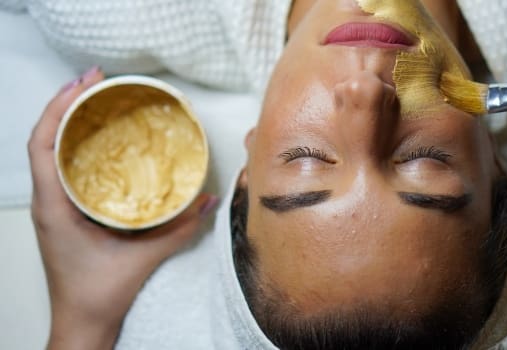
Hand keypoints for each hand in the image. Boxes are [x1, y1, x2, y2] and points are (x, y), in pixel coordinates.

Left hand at [28, 67, 218, 349]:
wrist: (81, 322)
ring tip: (96, 99)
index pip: (42, 144)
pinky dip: (75, 145)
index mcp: (54, 205)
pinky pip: (62, 168)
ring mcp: (52, 206)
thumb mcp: (143, 257)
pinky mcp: (62, 212)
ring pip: (50, 151)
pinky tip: (98, 139)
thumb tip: (208, 199)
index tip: (84, 84)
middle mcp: (47, 201)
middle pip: (44, 138)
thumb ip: (179, 228)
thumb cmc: (98, 294)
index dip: (59, 108)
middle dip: (66, 103)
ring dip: (68, 121)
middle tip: (97, 81)